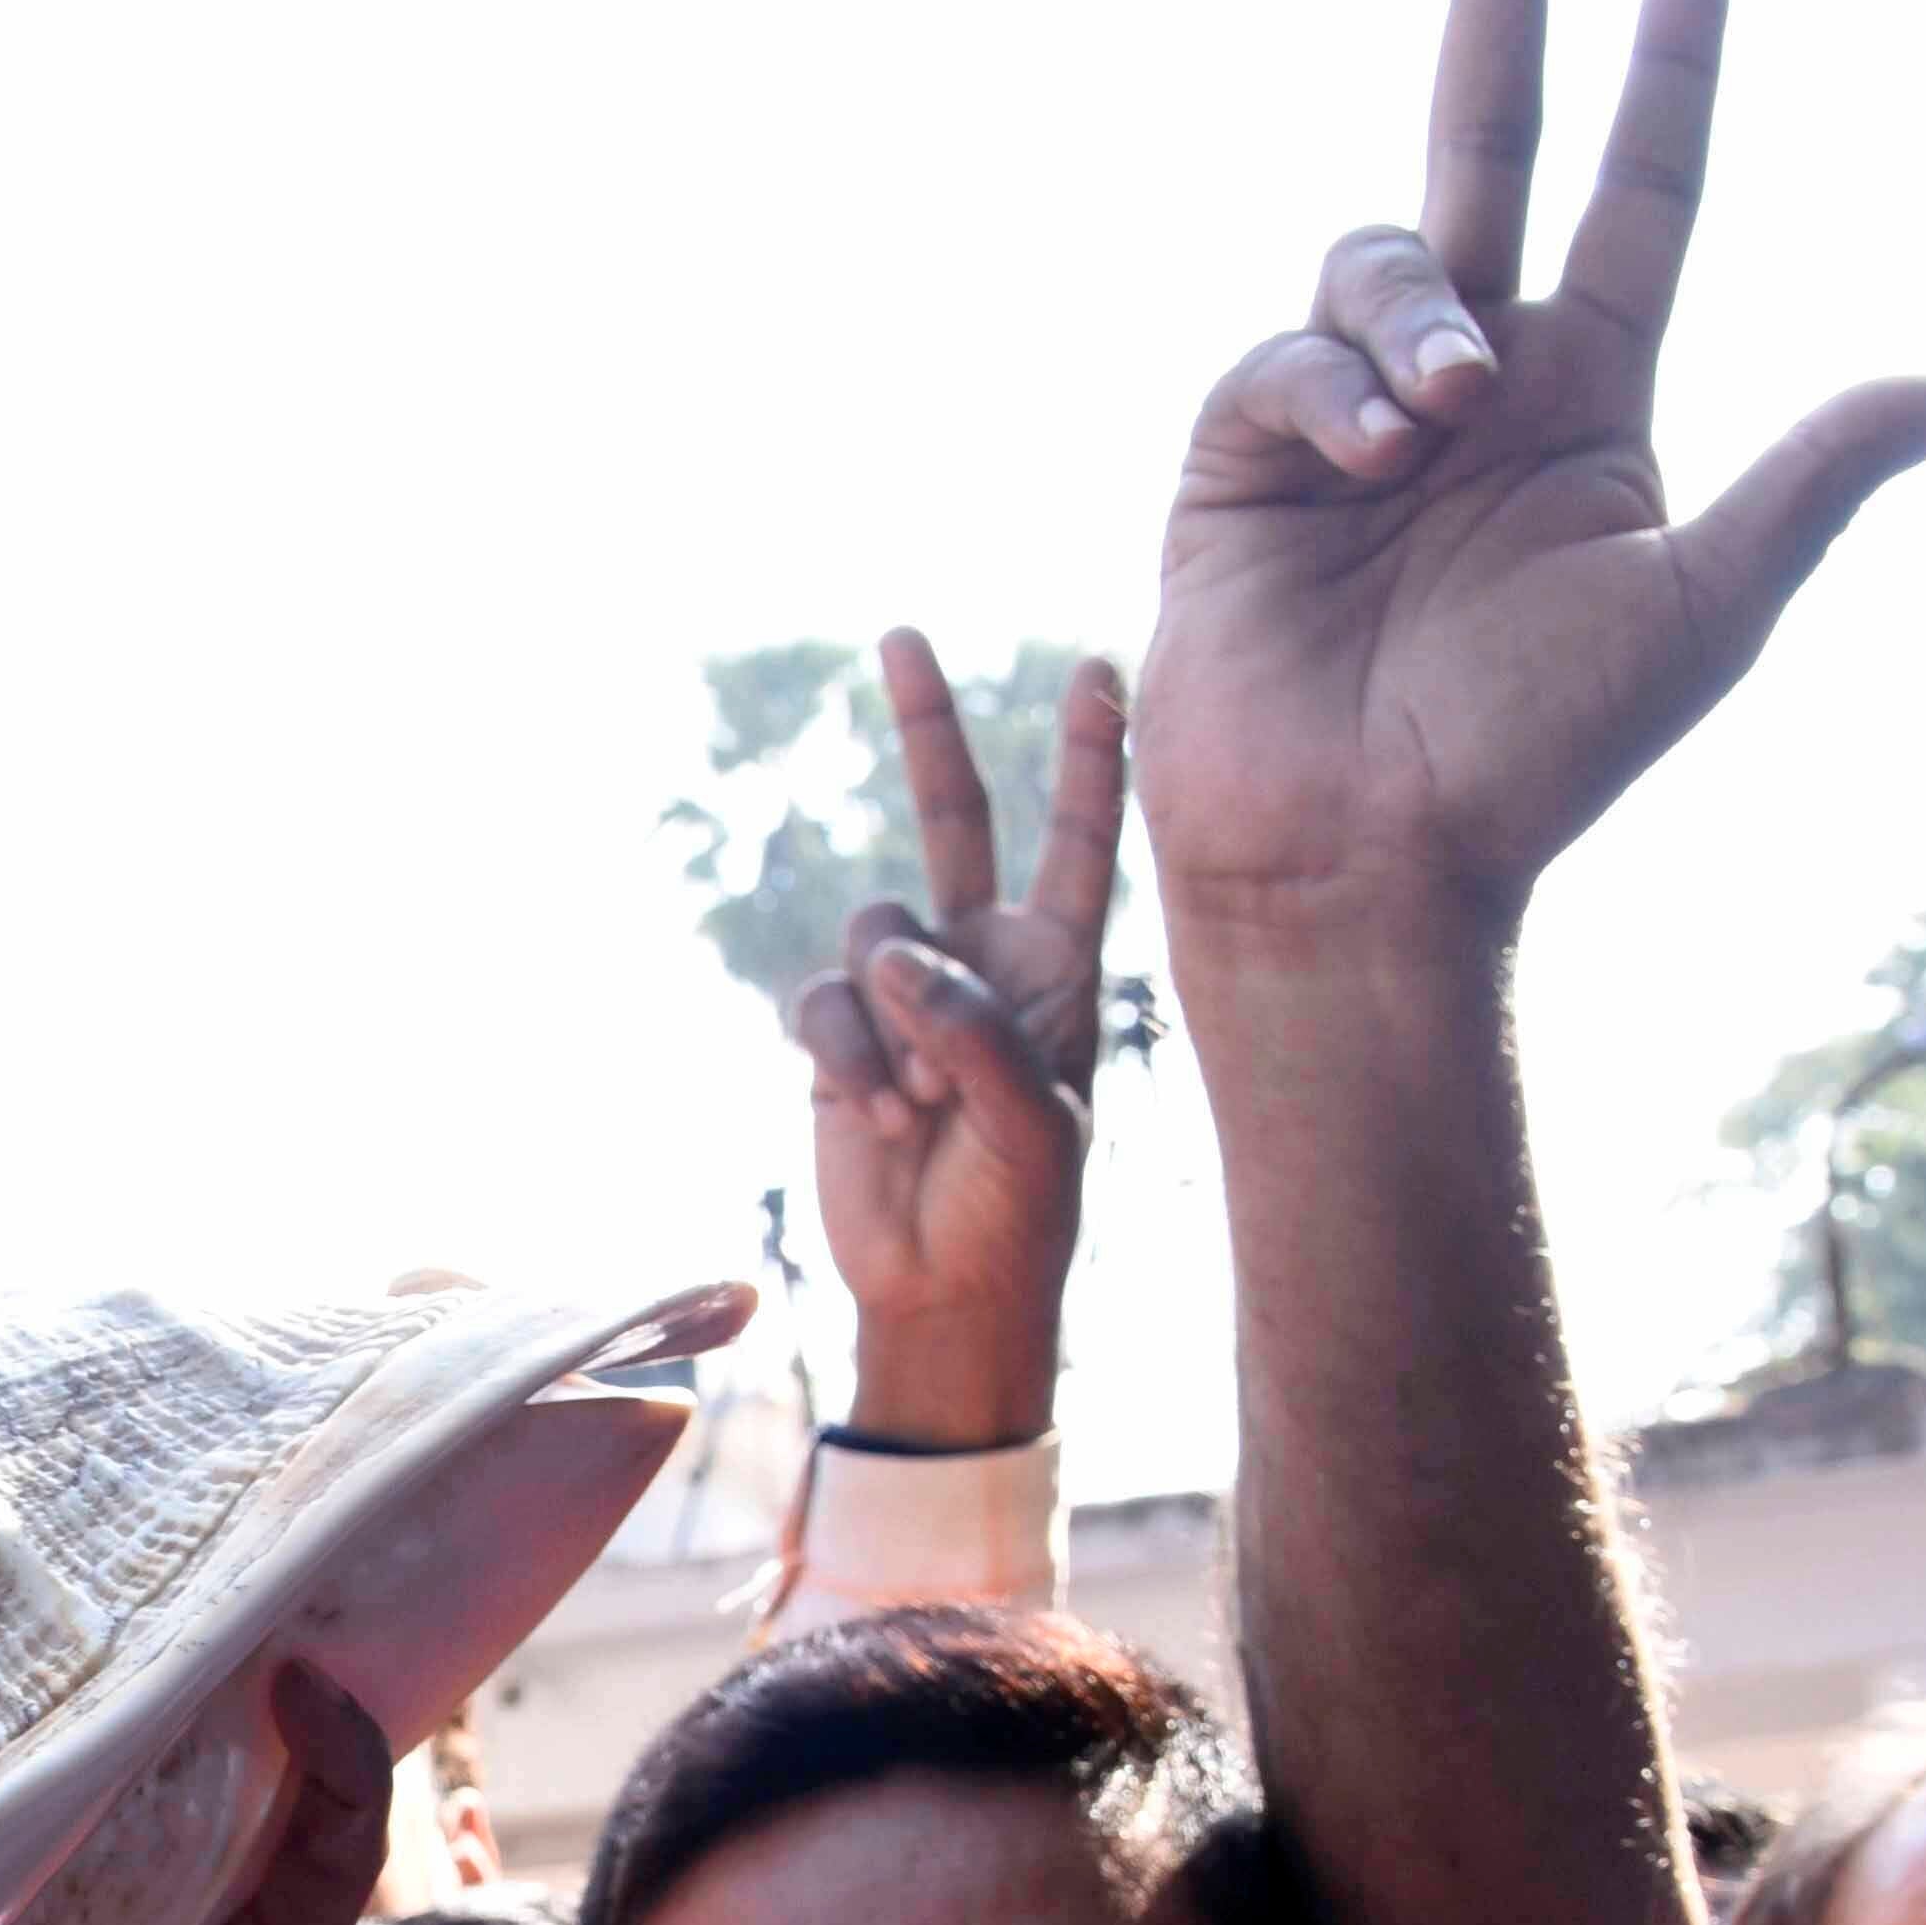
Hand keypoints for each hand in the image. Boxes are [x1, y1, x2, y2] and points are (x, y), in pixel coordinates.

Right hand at [798, 629, 1115, 1447]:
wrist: (943, 1290)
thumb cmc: (1020, 1214)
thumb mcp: (1033, 1127)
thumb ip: (976, 1031)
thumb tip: (897, 956)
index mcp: (1060, 966)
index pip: (1080, 841)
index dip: (1091, 758)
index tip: (1101, 669)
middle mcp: (982, 957)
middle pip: (954, 817)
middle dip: (928, 728)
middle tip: (903, 634)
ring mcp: (906, 993)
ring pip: (873, 930)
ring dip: (887, 1018)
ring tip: (918, 1105)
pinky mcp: (840, 1034)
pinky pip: (824, 1002)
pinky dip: (845, 1055)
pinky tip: (874, 1116)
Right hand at [1129, 0, 1925, 968]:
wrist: (1367, 865)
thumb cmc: (1539, 761)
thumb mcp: (1705, 607)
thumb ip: (1815, 477)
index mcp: (1594, 406)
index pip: (1638, 202)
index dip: (1666, 84)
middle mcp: (1472, 389)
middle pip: (1492, 140)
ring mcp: (1347, 421)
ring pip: (1382, 254)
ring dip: (1415, 310)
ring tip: (1441, 413)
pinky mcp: (1239, 464)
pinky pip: (1283, 356)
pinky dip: (1333, 387)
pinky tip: (1371, 457)